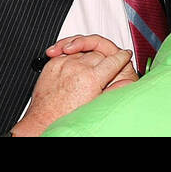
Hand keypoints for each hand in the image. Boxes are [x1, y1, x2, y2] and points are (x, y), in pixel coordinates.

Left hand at [10, 36, 134, 135]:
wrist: (42, 121)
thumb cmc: (66, 118)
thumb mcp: (95, 105)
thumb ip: (113, 90)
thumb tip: (128, 82)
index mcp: (91, 78)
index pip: (114, 59)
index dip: (122, 57)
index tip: (124, 56)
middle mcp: (78, 68)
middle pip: (100, 52)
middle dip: (105, 58)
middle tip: (106, 65)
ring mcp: (64, 64)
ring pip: (84, 50)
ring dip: (88, 54)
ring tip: (89, 65)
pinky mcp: (52, 64)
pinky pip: (68, 52)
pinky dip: (73, 55)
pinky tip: (75, 63)